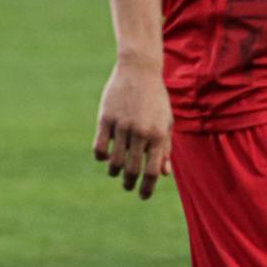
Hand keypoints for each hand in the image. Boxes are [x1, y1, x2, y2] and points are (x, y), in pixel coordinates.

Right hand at [92, 60, 173, 198]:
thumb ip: (165, 148)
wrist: (139, 71)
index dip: (147, 188)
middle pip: (132, 169)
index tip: (143, 196)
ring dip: (114, 171)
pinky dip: (101, 156)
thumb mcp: (166, 123)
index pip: (152, 172)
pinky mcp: (105, 118)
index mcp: (158, 136)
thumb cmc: (156, 99)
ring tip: (115, 172)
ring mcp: (121, 125)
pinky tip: (104, 157)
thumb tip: (163, 174)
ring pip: (114, 160)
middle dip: (129, 183)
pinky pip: (100, 145)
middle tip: (127, 186)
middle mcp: (140, 132)